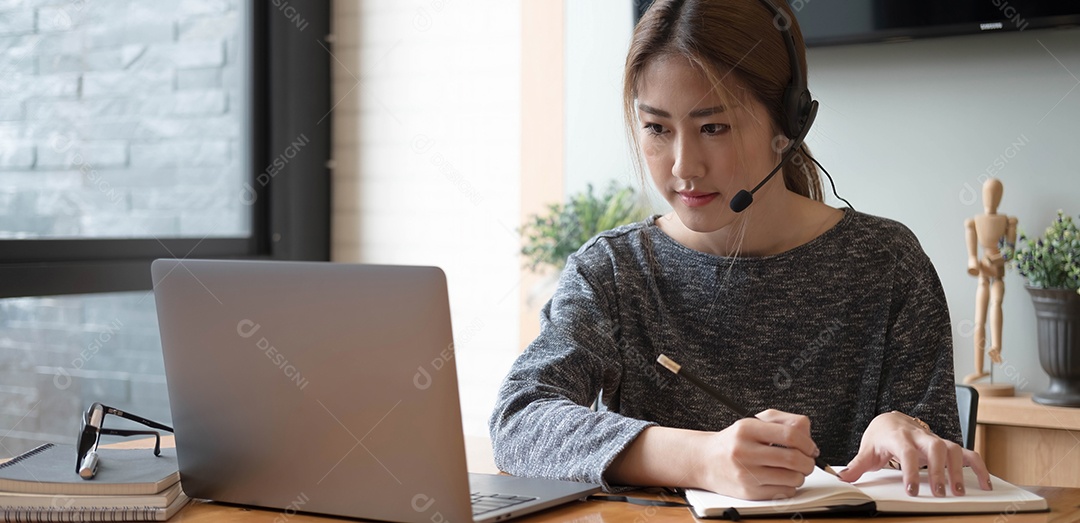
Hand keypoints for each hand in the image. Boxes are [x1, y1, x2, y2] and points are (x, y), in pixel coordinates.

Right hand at [694, 409, 818, 499]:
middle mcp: (744, 451)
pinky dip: (789, 486)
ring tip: (791, 470)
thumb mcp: (754, 422)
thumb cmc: (733, 442)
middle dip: (808, 462)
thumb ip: (783, 421)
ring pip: (793, 478)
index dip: (808, 443)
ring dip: (800, 475)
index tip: (811, 447)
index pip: (790, 435)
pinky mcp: (749, 491)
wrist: (706, 461)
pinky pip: (784, 492)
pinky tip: (779, 479)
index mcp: (747, 429)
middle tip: (807, 461)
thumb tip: (808, 435)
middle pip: (794, 459)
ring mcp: (746, 473)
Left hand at [837, 411, 991, 496]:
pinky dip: (979, 467)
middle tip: (939, 493)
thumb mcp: (867, 450)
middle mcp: (920, 436)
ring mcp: (935, 439)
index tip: (912, 490)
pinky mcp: (946, 445)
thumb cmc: (880, 436)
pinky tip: (984, 484)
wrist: (890, 420)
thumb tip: (841, 478)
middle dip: (938, 470)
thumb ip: (856, 466)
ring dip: (958, 470)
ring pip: (952, 448)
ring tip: (958, 492)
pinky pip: (967, 453)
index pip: (906, 452)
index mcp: (898, 437)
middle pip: (934, 448)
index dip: (910, 471)